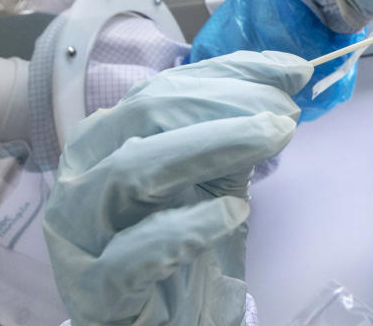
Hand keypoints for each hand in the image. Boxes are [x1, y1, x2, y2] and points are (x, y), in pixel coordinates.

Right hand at [43, 51, 312, 325]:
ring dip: (211, 146)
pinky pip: (131, 254)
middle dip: (223, 105)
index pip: (161, 89)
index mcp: (103, 142)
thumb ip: (240, 125)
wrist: (161, 319)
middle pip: (145, 117)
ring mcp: (80, 234)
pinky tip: (234, 211)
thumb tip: (292, 72)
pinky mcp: (94, 292)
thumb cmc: (181, 242)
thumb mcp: (214, 176)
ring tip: (271, 139)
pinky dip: (186, 227)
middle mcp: (81, 178)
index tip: (290, 73)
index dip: (228, 75)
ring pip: (131, 170)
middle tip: (284, 113)